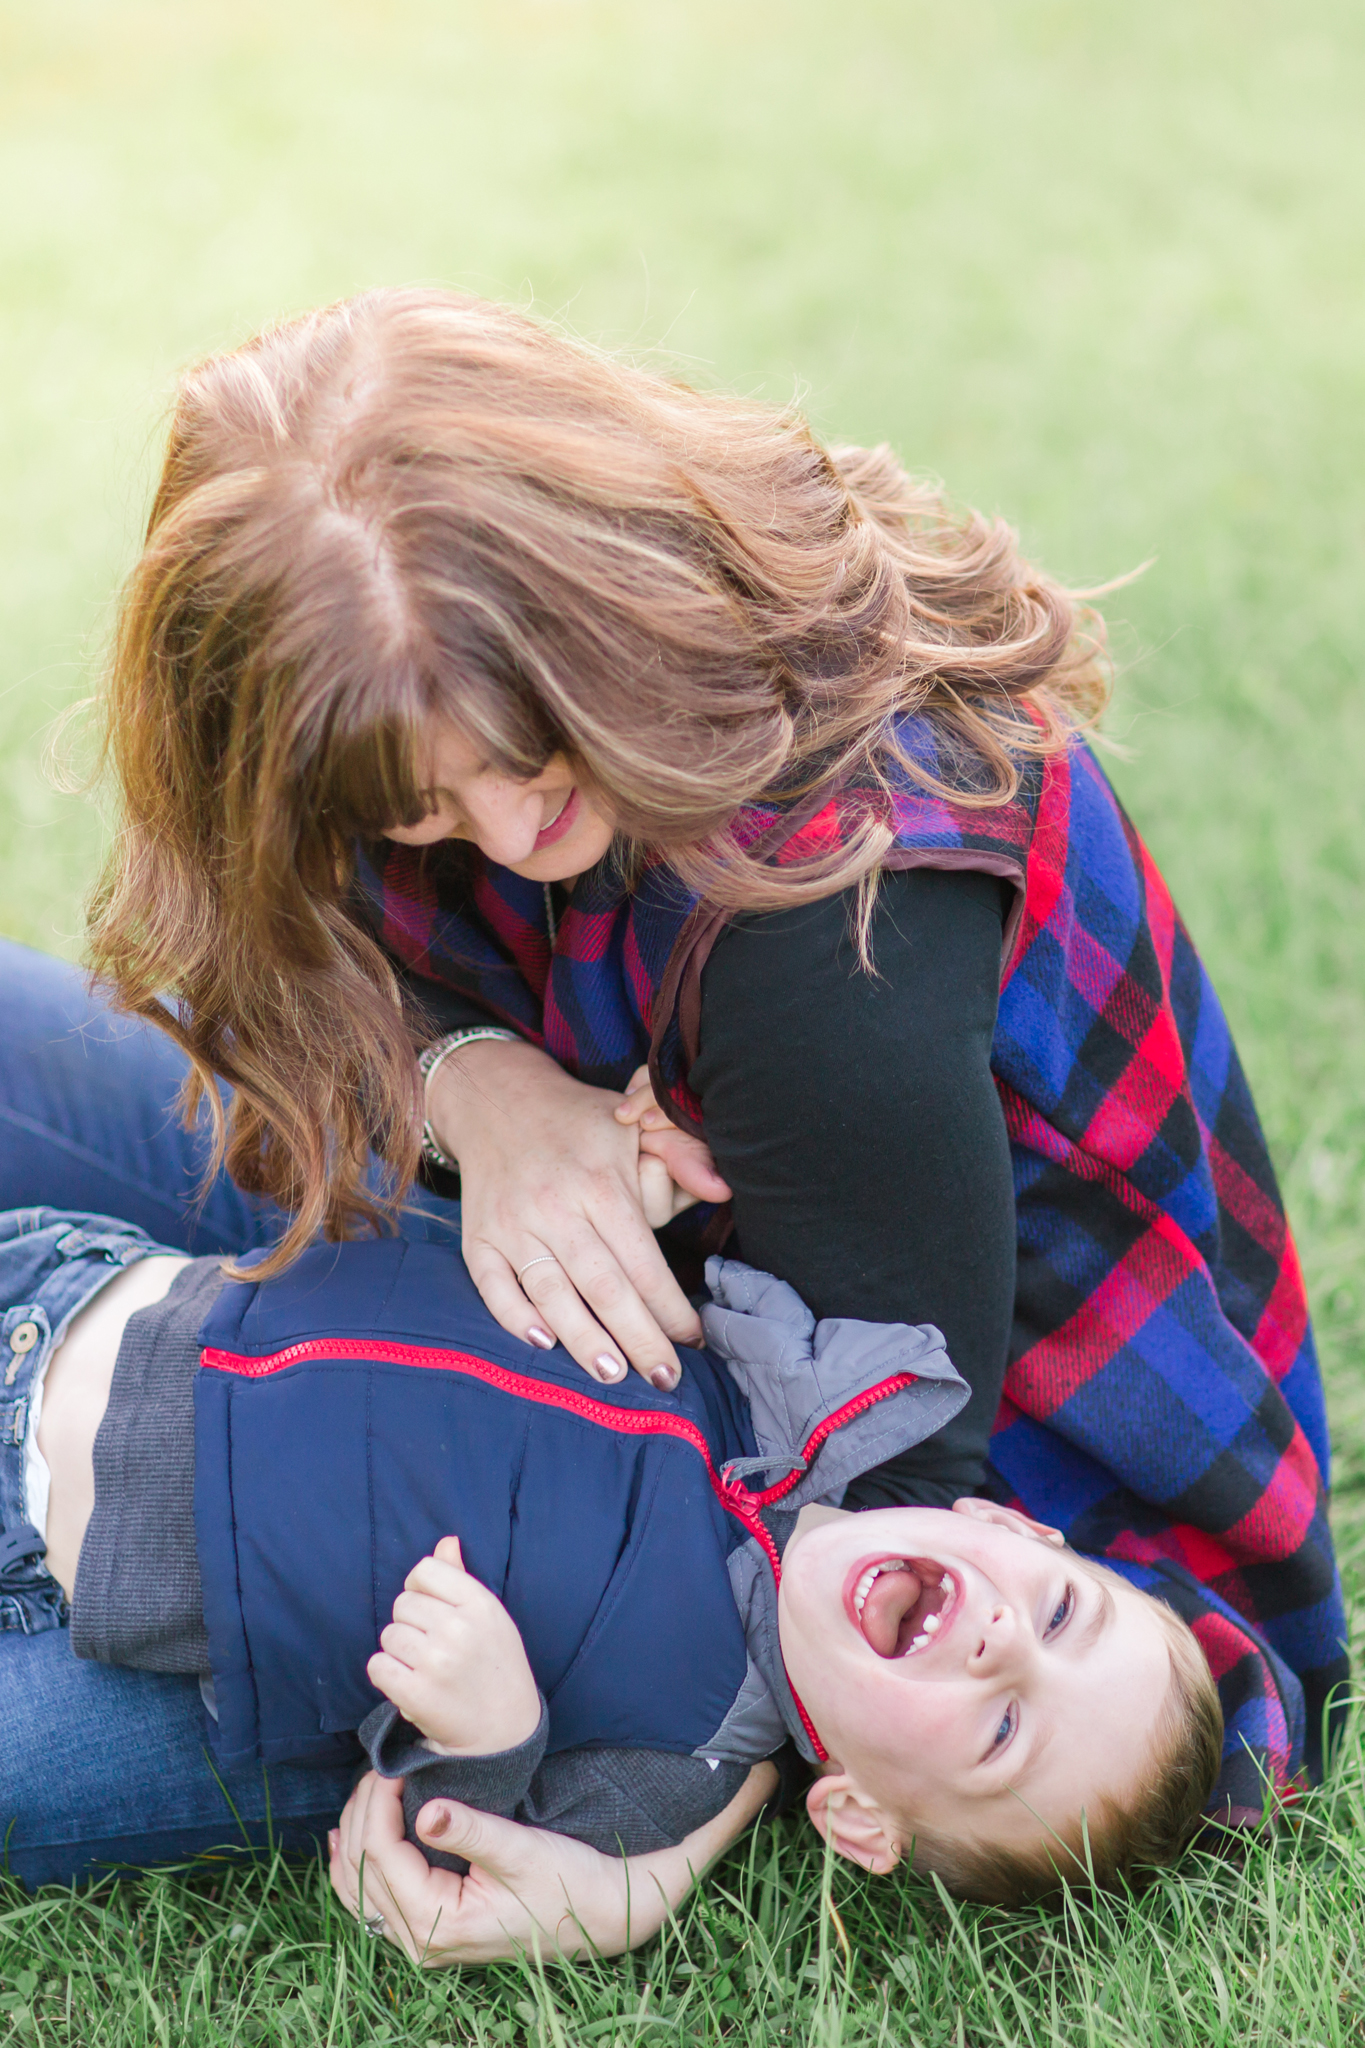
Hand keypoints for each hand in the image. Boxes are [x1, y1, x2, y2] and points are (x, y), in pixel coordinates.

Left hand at [328, 1761, 776, 1965]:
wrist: (599, 1913)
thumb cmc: (566, 1880)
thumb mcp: (521, 1849)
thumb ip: (470, 1830)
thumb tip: (426, 1811)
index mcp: (439, 1923)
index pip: (382, 1855)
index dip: (377, 1803)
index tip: (391, 1761)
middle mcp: (421, 1942)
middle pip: (363, 1871)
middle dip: (362, 1812)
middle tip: (378, 1765)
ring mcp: (422, 1942)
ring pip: (360, 1889)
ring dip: (354, 1837)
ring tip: (361, 1791)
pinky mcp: (432, 1931)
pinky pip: (375, 1901)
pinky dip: (359, 1867)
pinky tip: (347, 1839)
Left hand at [367, 1536, 541, 1755]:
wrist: (504, 1731)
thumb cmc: (495, 1666)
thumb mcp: (490, 1617)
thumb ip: (462, 1578)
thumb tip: (445, 1541)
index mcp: (481, 1604)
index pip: (425, 1570)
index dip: (419, 1589)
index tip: (431, 1611)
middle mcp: (459, 1629)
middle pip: (402, 1604)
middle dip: (410, 1624)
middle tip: (431, 1647)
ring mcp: (437, 1662)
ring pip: (389, 1635)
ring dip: (399, 1651)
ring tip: (424, 1667)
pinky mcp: (416, 1694)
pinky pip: (378, 1666)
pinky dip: (387, 1675)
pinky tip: (408, 1683)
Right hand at [428, 1037, 728, 1389]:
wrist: (497, 1099)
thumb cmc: (579, 1121)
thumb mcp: (635, 1123)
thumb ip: (681, 1155)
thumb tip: (722, 1189)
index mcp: (598, 1185)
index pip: (642, 1261)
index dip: (670, 1307)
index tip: (694, 1339)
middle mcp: (553, 1208)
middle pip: (603, 1288)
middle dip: (639, 1339)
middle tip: (666, 1379)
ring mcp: (511, 1225)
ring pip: (551, 1294)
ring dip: (583, 1340)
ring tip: (614, 1376)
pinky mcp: (477, 1237)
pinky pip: (493, 1288)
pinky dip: (515, 1318)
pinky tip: (544, 1343)